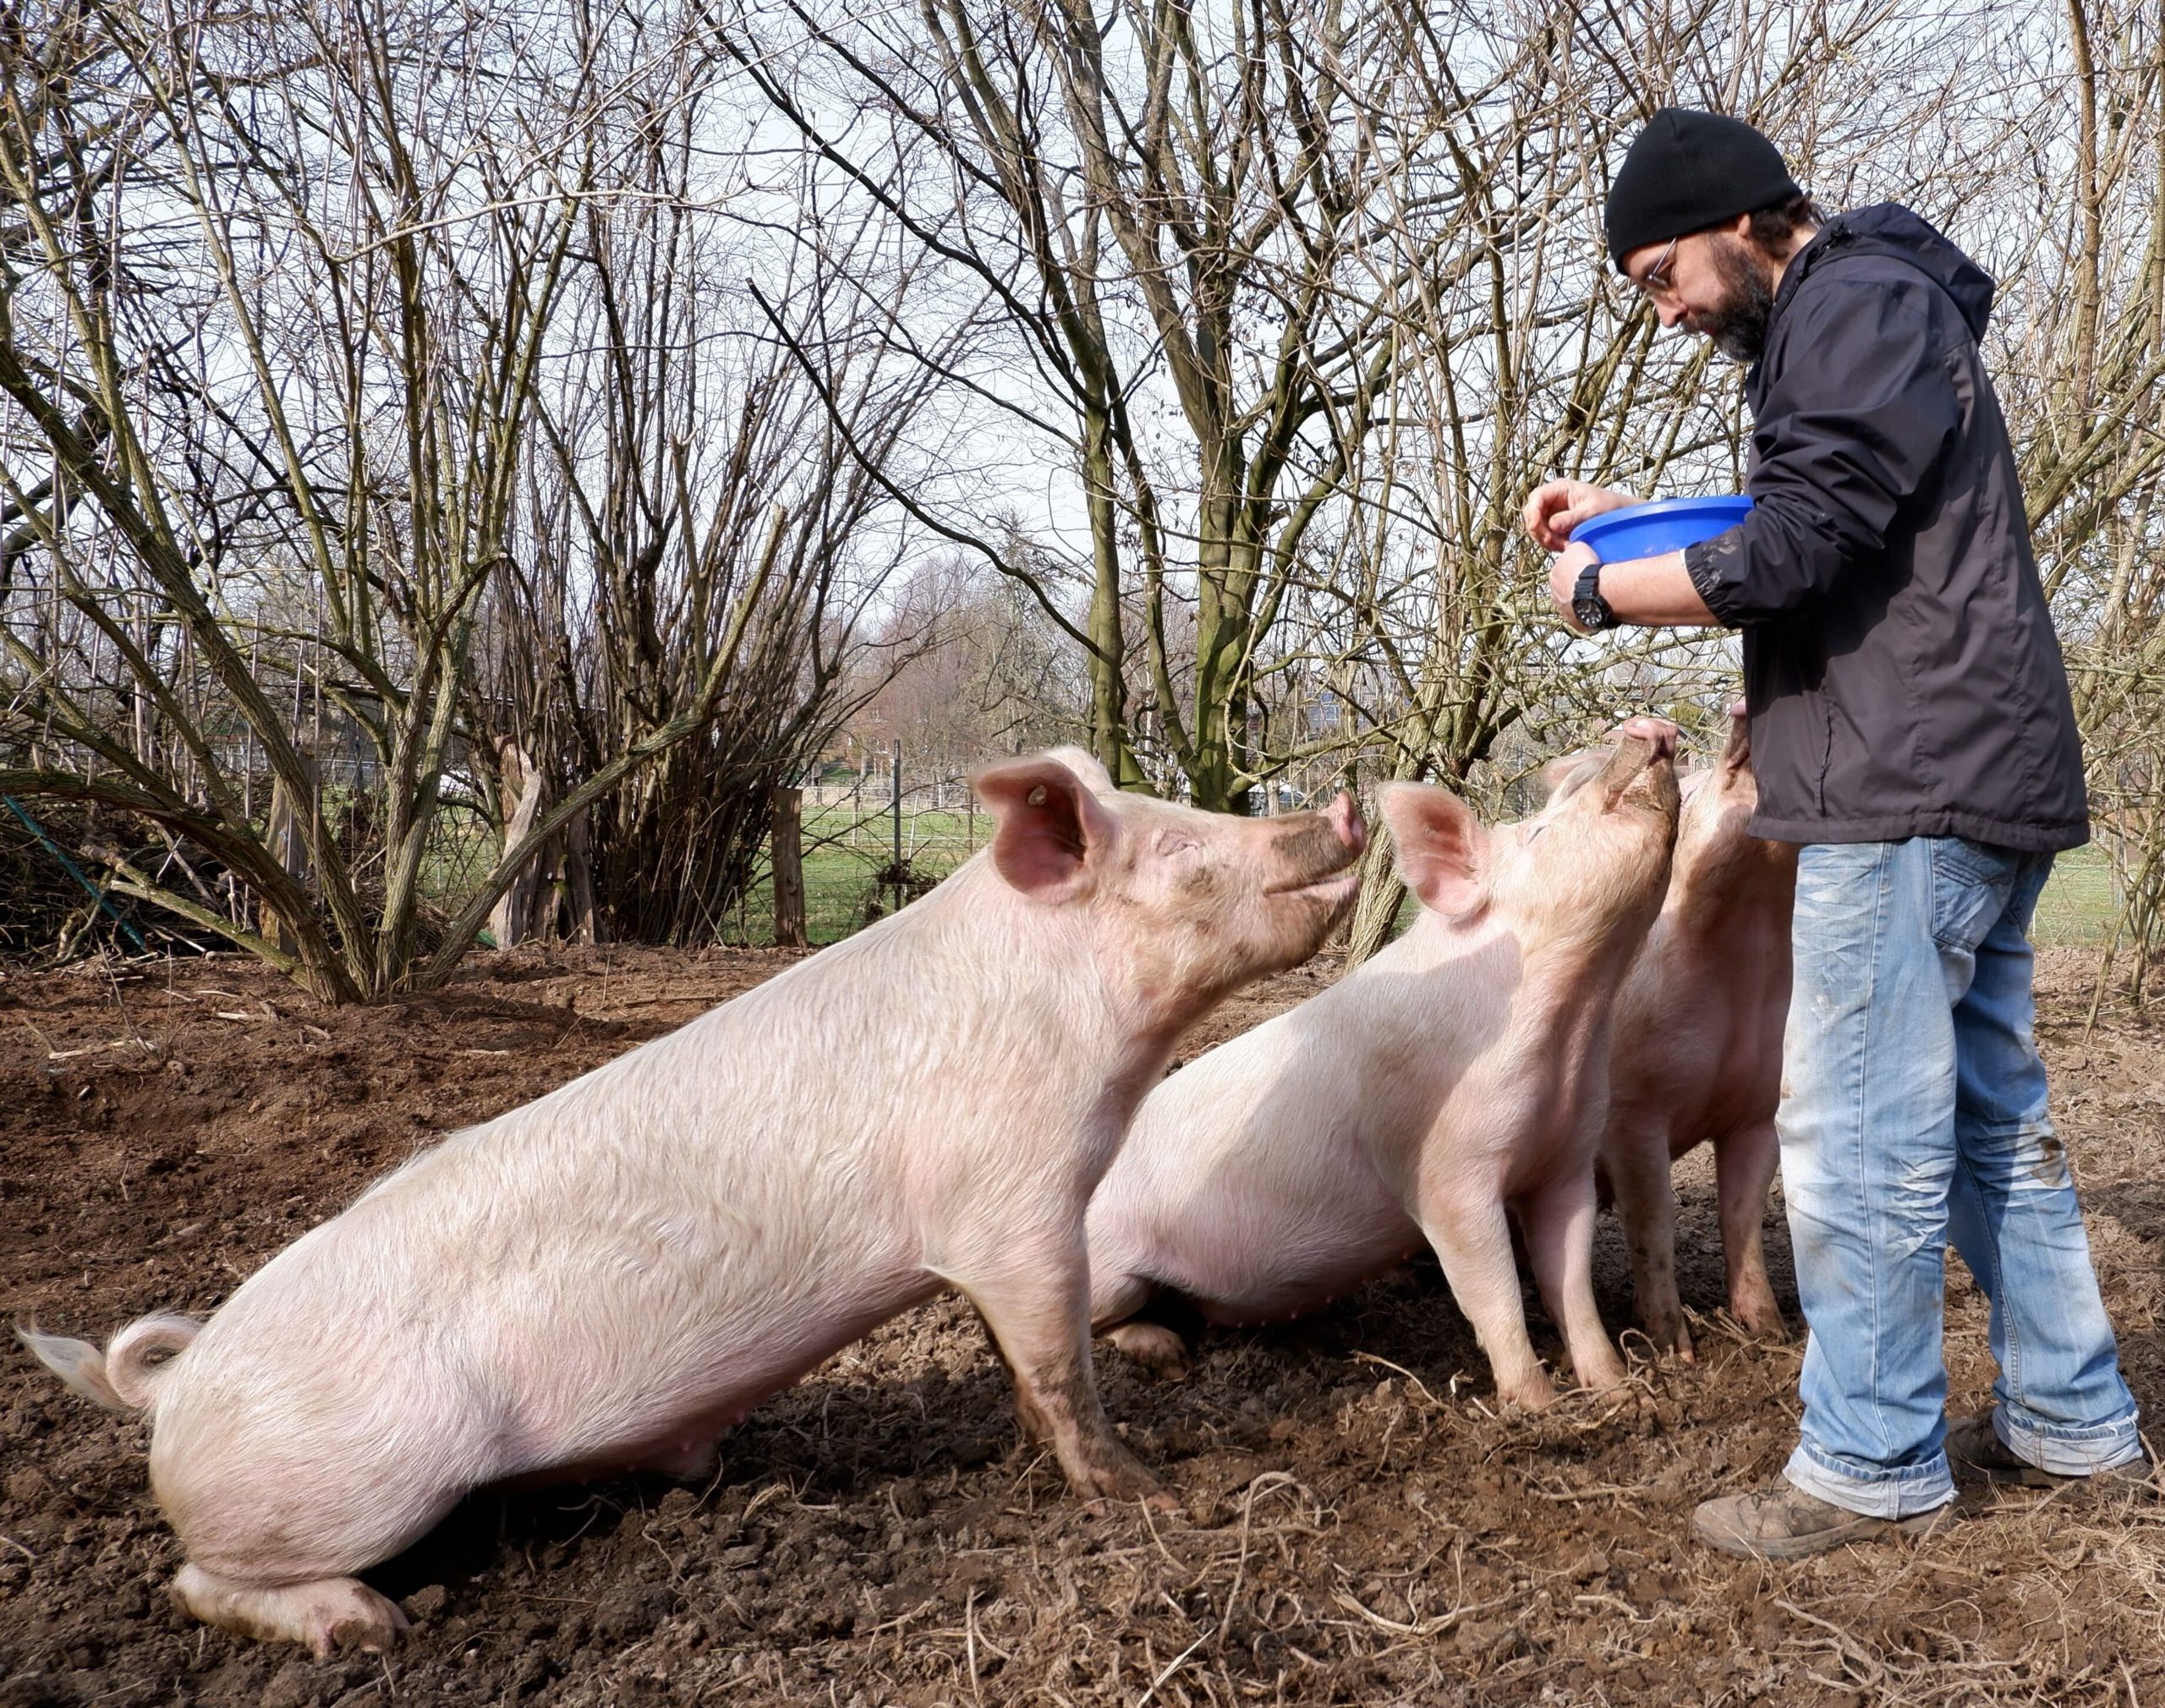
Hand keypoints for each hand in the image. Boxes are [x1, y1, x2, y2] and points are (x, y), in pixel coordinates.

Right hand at [1522, 479, 1640, 551]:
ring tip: (1562, 545)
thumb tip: (1552, 525)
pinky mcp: (1554, 525)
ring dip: (1543, 538)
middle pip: (1531, 512)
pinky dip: (1549, 543)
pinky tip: (1564, 546)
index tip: (1536, 527)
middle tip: (1550, 542)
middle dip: (1537, 529)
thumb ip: (1571, 518)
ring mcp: (1552, 512)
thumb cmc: (1608, 507)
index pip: (1537, 496)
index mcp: (1561, 488)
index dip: (1533, 512)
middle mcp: (1553, 499)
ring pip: (1535, 526)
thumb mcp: (1591, 511)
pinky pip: (1543, 535)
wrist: (1619, 515)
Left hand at [1549, 542, 1600, 633]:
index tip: (1586, 569)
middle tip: (1594, 583)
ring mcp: (1565, 612)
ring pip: (1575, 605)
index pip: (1561, 571)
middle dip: (1577, 587)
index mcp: (1554, 575)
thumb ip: (1573, 549)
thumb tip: (1575, 547)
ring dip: (1584, 601)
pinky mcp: (1577, 624)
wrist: (1600, 590)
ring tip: (1600, 596)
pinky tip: (1602, 608)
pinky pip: (1585, 618)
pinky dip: (1592, 614)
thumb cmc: (1589, 568)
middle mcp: (1555, 595)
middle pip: (1566, 590)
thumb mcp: (1578, 547)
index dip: (1575, 570)